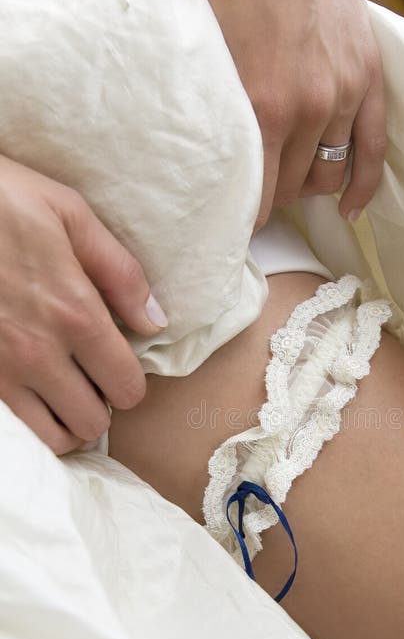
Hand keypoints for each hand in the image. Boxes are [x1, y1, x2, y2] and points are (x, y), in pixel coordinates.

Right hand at [0, 157, 167, 453]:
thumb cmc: (0, 200)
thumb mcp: (68, 214)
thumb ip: (119, 273)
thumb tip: (154, 321)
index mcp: (75, 312)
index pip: (127, 386)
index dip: (129, 380)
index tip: (117, 364)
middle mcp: (38, 353)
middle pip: (92, 422)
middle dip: (99, 404)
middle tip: (88, 378)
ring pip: (52, 438)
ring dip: (64, 420)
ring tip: (61, 392)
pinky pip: (14, 428)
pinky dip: (29, 420)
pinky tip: (29, 392)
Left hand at [195, 0, 385, 228]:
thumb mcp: (206, 56)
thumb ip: (216, 114)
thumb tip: (210, 160)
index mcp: (262, 109)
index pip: (257, 199)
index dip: (243, 219)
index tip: (232, 229)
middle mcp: (307, 110)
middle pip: (291, 190)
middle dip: (270, 199)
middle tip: (254, 200)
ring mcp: (343, 96)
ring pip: (327, 176)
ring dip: (306, 187)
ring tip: (289, 186)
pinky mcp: (367, 78)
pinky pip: (373, 152)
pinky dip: (363, 187)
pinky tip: (351, 211)